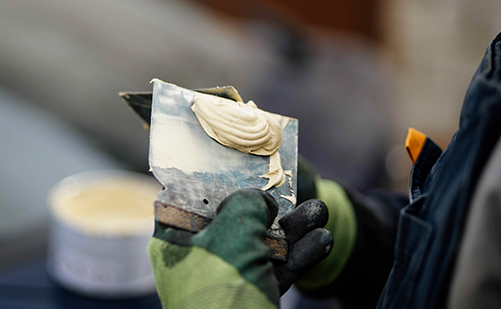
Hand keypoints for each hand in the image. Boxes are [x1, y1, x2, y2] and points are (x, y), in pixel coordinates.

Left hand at [148, 189, 331, 307]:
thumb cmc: (224, 292)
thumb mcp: (233, 236)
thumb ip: (245, 205)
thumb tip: (259, 200)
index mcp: (177, 241)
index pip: (189, 198)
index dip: (213, 176)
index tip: (238, 160)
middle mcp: (200, 258)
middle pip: (235, 219)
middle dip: (269, 204)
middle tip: (291, 185)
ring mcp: (228, 279)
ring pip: (262, 245)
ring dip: (293, 227)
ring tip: (321, 210)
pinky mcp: (254, 296)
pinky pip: (278, 270)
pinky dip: (300, 256)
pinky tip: (323, 239)